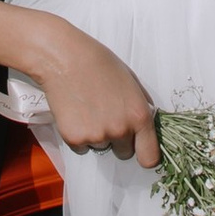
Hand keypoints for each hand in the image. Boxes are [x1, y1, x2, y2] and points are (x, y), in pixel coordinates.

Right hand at [19, 16, 160, 165]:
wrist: (64, 58)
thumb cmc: (98, 63)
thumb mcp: (131, 81)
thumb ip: (142, 106)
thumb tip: (146, 126)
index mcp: (139, 116)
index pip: (149, 157)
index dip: (145, 155)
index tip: (141, 153)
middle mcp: (120, 130)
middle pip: (124, 152)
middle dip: (118, 140)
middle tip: (105, 116)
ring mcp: (97, 136)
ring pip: (101, 147)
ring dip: (96, 135)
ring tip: (88, 109)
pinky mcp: (74, 139)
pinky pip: (81, 147)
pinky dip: (78, 135)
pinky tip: (75, 113)